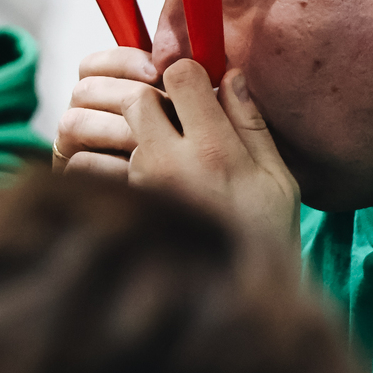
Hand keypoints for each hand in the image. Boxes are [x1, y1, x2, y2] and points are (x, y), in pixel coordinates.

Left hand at [55, 50, 300, 247]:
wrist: (237, 299)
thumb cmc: (267, 236)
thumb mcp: (277, 178)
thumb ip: (250, 124)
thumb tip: (229, 77)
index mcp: (215, 150)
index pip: (181, 78)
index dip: (188, 73)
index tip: (196, 86)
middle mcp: (169, 164)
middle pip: (136, 99)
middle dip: (149, 95)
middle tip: (170, 110)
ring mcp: (140, 189)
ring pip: (115, 133)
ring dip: (130, 132)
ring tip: (157, 148)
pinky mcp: (121, 210)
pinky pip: (95, 170)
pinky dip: (108, 164)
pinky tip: (137, 175)